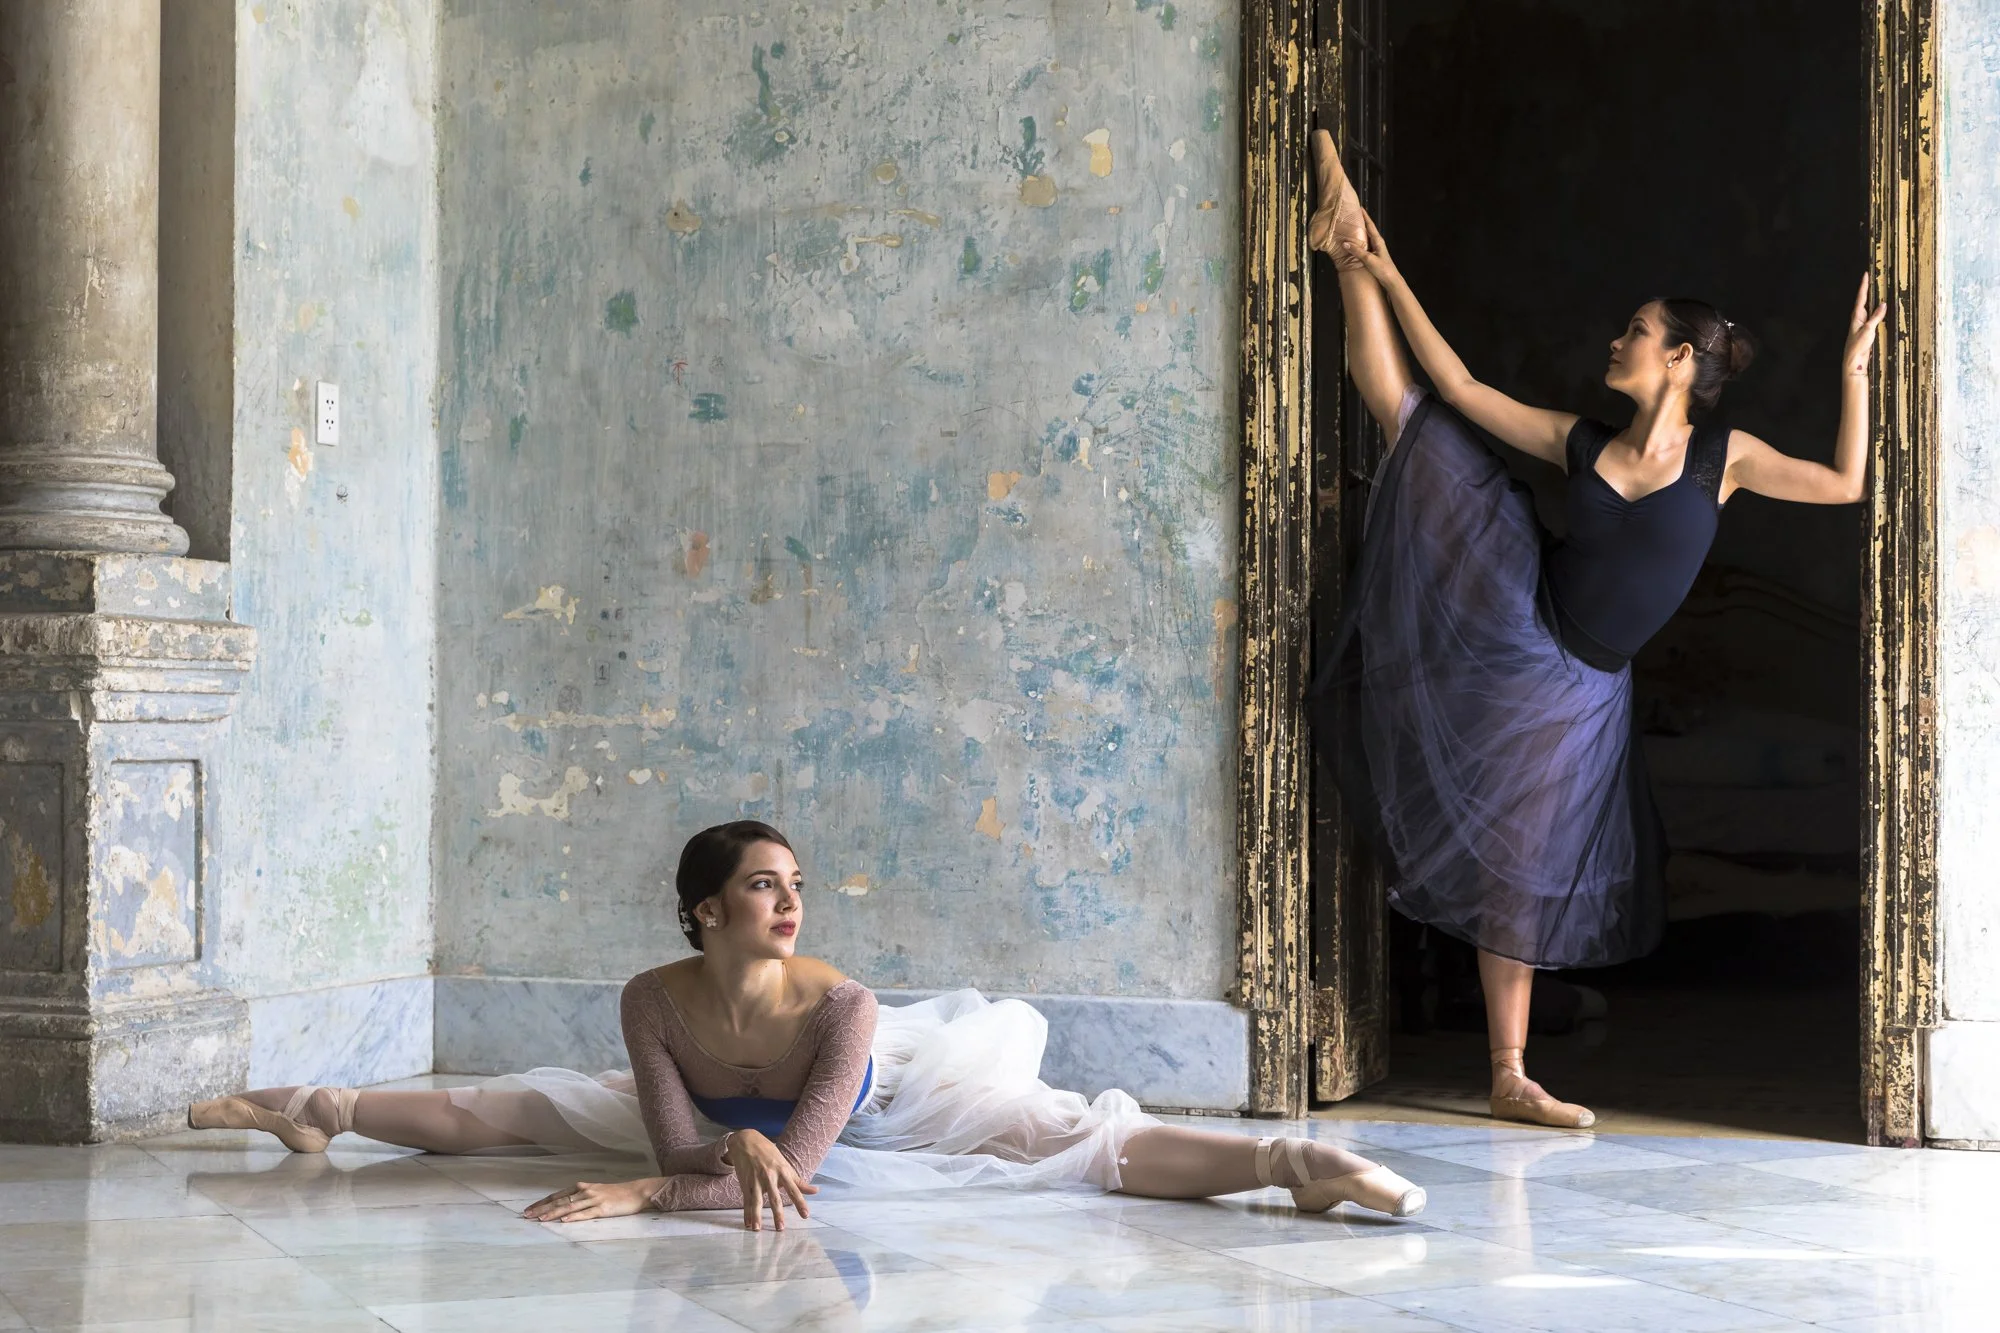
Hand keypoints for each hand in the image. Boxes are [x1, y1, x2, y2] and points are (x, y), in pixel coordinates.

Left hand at [523, 1177, 657, 1222]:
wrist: (636, 1192)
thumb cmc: (616, 1194)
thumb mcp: (595, 1192)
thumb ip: (581, 1198)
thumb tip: (565, 1207)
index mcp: (582, 1188)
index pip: (557, 1196)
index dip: (542, 1202)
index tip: (529, 1209)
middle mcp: (585, 1192)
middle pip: (559, 1201)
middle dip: (542, 1209)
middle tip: (526, 1216)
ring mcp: (594, 1200)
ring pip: (569, 1207)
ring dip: (553, 1213)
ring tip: (540, 1219)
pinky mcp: (603, 1209)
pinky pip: (585, 1213)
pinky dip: (574, 1217)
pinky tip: (564, 1221)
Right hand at [725, 1128, 816, 1230]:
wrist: (747, 1140)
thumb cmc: (770, 1154)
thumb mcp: (786, 1165)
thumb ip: (799, 1181)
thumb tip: (816, 1191)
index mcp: (783, 1171)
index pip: (794, 1190)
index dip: (800, 1203)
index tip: (805, 1215)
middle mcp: (770, 1176)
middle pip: (774, 1198)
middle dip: (777, 1214)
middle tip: (781, 1228)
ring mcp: (756, 1179)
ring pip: (757, 1200)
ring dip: (756, 1215)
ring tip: (757, 1229)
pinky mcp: (745, 1182)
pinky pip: (747, 1199)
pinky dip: (747, 1212)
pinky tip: (747, 1223)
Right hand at [1342, 211, 1401, 287]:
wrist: (1391, 280)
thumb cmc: (1383, 269)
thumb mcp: (1369, 259)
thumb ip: (1357, 251)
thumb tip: (1345, 243)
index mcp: (1378, 241)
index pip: (1370, 225)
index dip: (1365, 216)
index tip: (1360, 208)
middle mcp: (1377, 243)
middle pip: (1368, 229)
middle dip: (1361, 222)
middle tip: (1353, 216)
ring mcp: (1376, 249)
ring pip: (1366, 238)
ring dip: (1360, 232)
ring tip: (1351, 227)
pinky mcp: (1373, 256)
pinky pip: (1365, 245)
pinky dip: (1359, 242)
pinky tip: (1353, 244)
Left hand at [1844, 272, 1887, 378]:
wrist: (1854, 361)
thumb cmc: (1858, 346)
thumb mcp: (1868, 329)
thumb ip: (1876, 317)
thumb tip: (1883, 304)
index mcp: (1856, 316)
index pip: (1861, 297)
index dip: (1863, 286)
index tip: (1865, 274)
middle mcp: (1858, 318)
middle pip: (1864, 301)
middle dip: (1869, 290)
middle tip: (1874, 278)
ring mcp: (1862, 324)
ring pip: (1869, 308)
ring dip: (1873, 299)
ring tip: (1880, 288)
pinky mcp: (1867, 330)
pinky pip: (1873, 317)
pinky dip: (1878, 311)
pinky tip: (1883, 308)